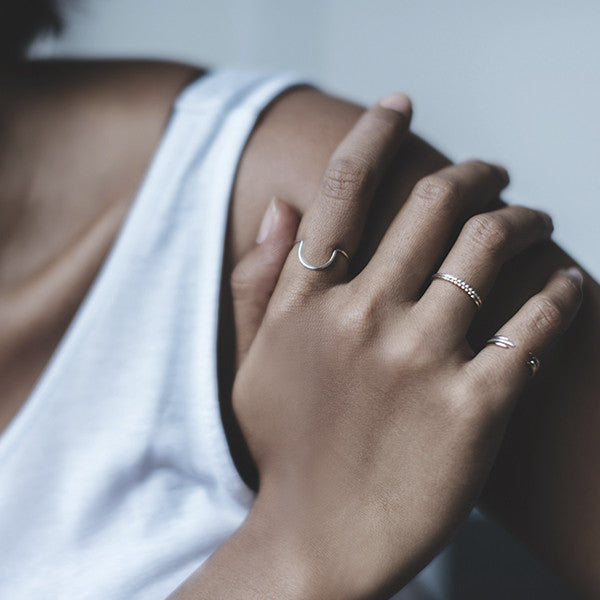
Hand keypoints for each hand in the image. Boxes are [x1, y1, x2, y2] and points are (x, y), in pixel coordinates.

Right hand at [231, 94, 582, 598]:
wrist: (317, 541)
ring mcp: (421, 363)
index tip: (399, 103)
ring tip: (535, 220)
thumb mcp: (253, 361)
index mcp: (308, 306)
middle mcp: (363, 321)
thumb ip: (260, 281)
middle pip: (434, 204)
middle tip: (493, 174)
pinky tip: (569, 285)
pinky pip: (538, 325)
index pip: (344, 192)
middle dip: (475, 172)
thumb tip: (284, 206)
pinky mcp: (475, 411)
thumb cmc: (285, 448)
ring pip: (493, 249)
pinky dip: (564, 292)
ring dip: (526, 218)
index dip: (372, 133)